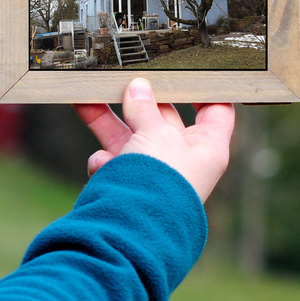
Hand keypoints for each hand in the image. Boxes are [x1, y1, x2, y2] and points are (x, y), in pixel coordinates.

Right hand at [74, 77, 234, 202]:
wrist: (131, 232)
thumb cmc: (159, 182)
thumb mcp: (155, 133)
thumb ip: (145, 108)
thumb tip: (137, 86)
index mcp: (207, 147)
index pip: (216, 109)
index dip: (204, 88)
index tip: (186, 68)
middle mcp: (182, 159)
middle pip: (162, 118)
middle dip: (138, 100)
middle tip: (121, 77)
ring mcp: (153, 172)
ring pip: (130, 137)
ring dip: (107, 120)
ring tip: (83, 98)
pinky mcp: (127, 185)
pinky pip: (114, 163)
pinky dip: (103, 162)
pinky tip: (100, 166)